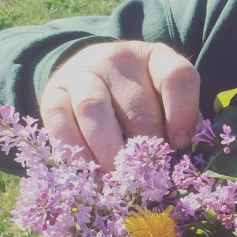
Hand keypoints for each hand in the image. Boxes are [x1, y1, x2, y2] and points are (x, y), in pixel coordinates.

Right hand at [40, 40, 199, 171]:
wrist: (90, 75)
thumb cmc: (139, 98)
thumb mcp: (164, 100)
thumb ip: (178, 124)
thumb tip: (183, 165)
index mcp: (156, 58)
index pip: (176, 77)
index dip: (182, 113)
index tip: (181, 144)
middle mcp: (118, 60)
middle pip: (136, 104)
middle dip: (144, 147)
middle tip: (148, 177)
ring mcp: (82, 73)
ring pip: (94, 109)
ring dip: (108, 150)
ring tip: (119, 178)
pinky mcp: (53, 93)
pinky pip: (60, 122)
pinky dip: (75, 150)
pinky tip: (89, 171)